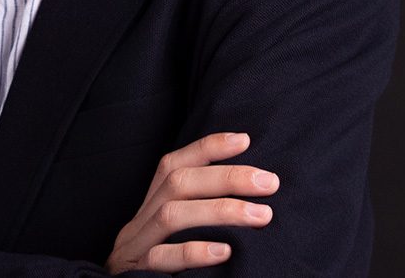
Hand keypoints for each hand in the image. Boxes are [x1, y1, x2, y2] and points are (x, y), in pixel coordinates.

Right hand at [105, 132, 278, 273]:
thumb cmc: (158, 271)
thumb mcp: (171, 239)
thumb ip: (196, 216)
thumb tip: (249, 197)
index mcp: (149, 207)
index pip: (174, 164)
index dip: (207, 147)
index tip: (245, 140)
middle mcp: (140, 220)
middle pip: (178, 183)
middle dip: (227, 177)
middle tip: (269, 182)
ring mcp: (135, 246)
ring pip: (172, 214)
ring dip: (221, 210)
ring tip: (262, 215)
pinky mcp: (135, 273)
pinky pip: (161, 258)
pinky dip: (193, 251)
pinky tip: (225, 251)